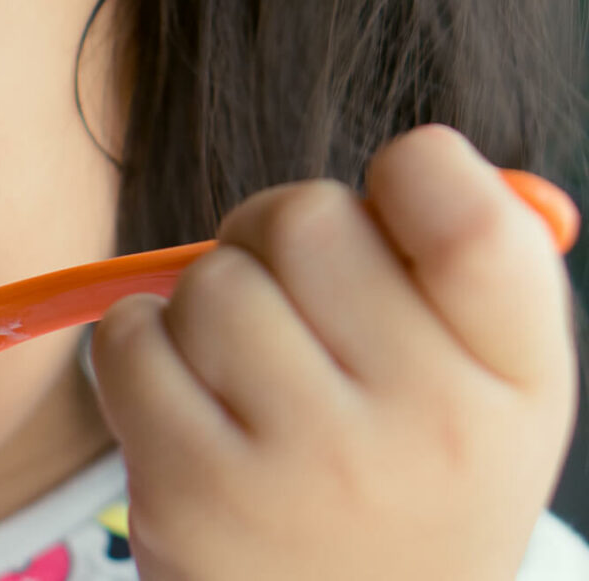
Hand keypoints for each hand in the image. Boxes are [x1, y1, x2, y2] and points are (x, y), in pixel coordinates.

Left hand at [89, 125, 576, 578]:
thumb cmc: (405, 479)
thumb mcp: (490, 390)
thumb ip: (471, 266)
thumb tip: (425, 151)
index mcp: (516, 378)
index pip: (469, 215)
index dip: (411, 174)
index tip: (384, 216)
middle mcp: (427, 422)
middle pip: (304, 217)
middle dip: (274, 235)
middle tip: (287, 299)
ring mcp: (308, 462)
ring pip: (208, 279)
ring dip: (202, 304)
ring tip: (240, 372)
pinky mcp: (197, 492)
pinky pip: (129, 339)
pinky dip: (136, 349)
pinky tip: (180, 400)